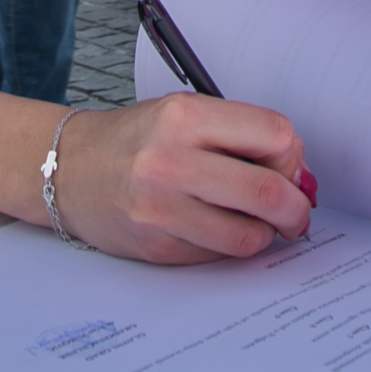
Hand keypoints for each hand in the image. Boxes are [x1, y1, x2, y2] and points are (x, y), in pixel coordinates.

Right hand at [49, 93, 312, 262]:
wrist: (69, 170)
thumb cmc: (137, 140)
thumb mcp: (185, 115)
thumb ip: (241, 136)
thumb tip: (301, 176)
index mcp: (184, 116)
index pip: (275, 135)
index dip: (292, 155)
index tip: (288, 165)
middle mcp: (170, 161)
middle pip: (267, 191)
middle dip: (296, 207)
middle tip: (296, 212)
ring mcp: (160, 209)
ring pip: (248, 235)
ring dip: (266, 233)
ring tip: (256, 223)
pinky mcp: (156, 248)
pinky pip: (219, 256)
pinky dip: (231, 247)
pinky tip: (218, 229)